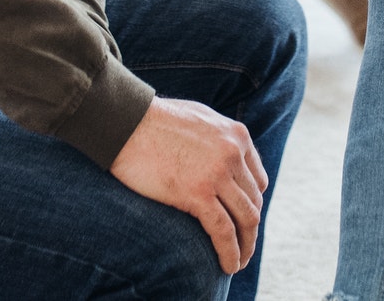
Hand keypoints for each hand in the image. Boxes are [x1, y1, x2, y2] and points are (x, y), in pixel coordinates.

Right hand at [111, 97, 268, 274]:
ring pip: (246, 219)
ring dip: (246, 245)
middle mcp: (234, 153)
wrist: (126, 123)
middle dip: (250, 228)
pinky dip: (230, 252)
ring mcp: (218, 173)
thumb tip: (224, 158)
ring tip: (239, 261)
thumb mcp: (200, 119)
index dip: (252, 203)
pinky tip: (229, 265)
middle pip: (254, 201)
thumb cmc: (154, 121)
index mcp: (237, 135)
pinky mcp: (198, 193)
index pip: (257, 179)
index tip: (242, 219)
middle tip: (244, 245)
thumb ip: (219, 138)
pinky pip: (223, 231)